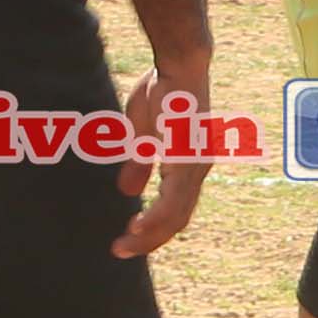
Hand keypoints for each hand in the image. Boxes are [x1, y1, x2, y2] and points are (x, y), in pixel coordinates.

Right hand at [110, 67, 212, 258]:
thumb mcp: (145, 133)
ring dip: (148, 234)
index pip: (174, 208)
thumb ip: (141, 161)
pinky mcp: (187, 159)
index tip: (127, 240)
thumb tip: (128, 189)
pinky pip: (172, 199)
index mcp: (188, 166)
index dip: (153, 228)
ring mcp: (194, 166)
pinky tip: (137, 228)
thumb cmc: (164, 91)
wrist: (179, 66)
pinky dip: (154, 218)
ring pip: (174, 214)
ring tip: (124, 246)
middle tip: (121, 251)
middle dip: (148, 239)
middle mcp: (196, 170)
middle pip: (176, 218)